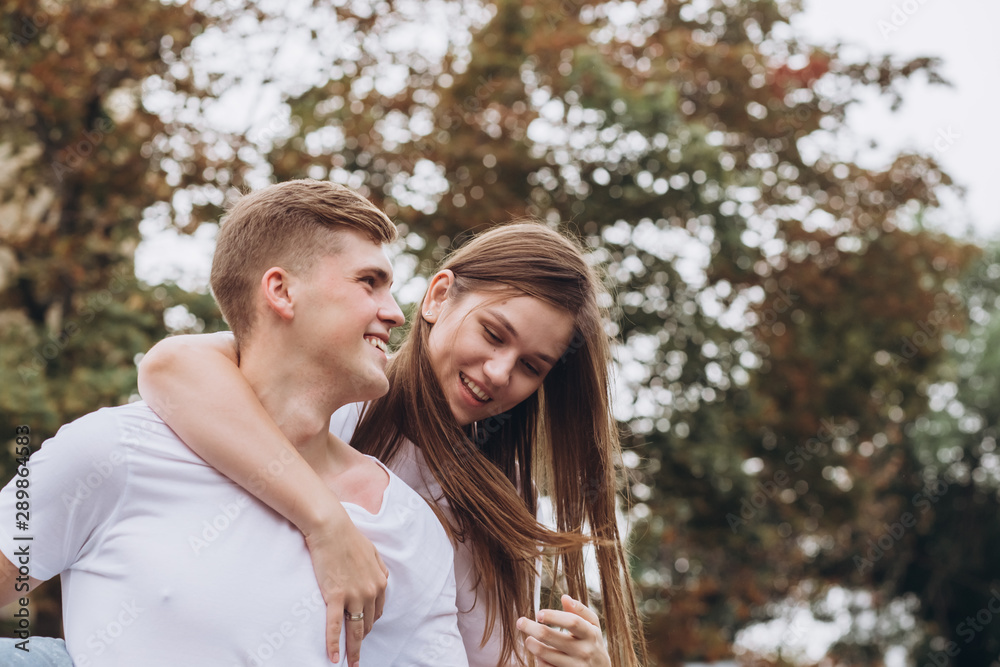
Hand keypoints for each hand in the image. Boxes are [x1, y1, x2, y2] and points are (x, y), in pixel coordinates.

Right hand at [304, 517, 387, 665]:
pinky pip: (335, 626)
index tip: (362, 630)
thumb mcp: (372, 552)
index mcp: (380, 581)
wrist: (332, 528)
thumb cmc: (349, 538)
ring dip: (353, 650)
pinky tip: (334, 657)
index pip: (377, 610)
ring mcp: (353, 595)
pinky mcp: (335, 596)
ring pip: (355, 630)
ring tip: (351, 664)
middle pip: (367, 623)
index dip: (370, 622)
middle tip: (355, 652)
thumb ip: (379, 568)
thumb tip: (383, 579)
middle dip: (361, 638)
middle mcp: (370, 591)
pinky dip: (334, 644)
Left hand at [516, 595, 611, 666]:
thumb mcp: (593, 626)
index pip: (572, 621)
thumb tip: (564, 597)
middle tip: (520, 622)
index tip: (539, 613)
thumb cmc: (593, 643)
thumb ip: (580, 611)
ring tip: (528, 639)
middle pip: (551, 637)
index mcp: (590, 634)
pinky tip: (538, 654)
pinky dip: (538, 660)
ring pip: (544, 654)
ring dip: (531, 644)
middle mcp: (583, 651)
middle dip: (531, 628)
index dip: (553, 616)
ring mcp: (575, 666)